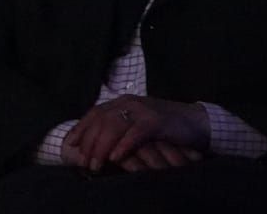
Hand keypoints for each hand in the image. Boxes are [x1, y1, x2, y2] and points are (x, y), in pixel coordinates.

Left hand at [63, 96, 209, 171]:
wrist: (196, 122)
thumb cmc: (164, 128)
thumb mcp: (137, 126)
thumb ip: (119, 130)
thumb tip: (95, 147)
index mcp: (122, 102)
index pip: (94, 113)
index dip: (81, 129)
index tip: (70, 146)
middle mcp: (129, 102)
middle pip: (100, 120)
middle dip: (89, 143)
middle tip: (84, 163)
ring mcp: (142, 109)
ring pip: (114, 126)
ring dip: (101, 147)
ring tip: (96, 164)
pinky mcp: (156, 120)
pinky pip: (135, 132)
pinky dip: (123, 145)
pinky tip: (115, 157)